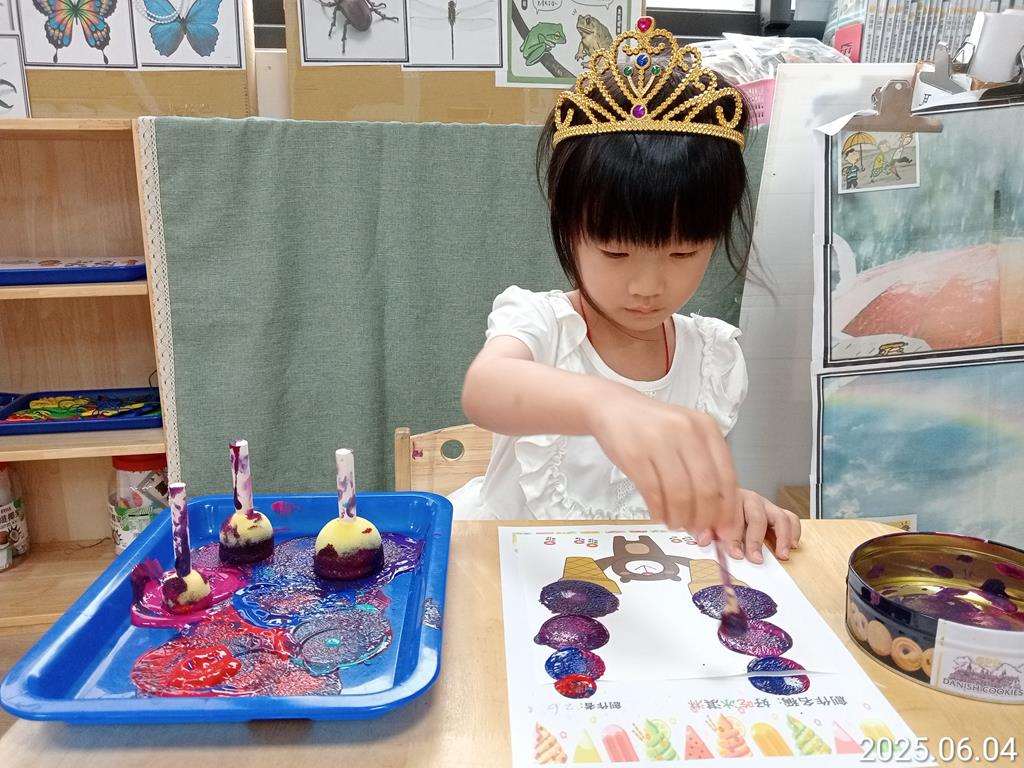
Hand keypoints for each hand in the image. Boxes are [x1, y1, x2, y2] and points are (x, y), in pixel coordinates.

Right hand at [588, 388, 741, 540]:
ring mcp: (659, 441)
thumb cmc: (653, 427)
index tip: (724, 529)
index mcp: (706, 427)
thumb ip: (705, 468)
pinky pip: (653, 493)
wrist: (613, 408)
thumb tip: (717, 516)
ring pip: (680, 494)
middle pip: (705, 489)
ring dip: (680, 518)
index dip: (727, 509)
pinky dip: (659, 510)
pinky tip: (659, 514)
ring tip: (676, 523)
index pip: (726, 477)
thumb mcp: (686, 436)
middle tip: (698, 531)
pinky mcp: (634, 454)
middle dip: (704, 518)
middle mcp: (686, 431)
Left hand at [696, 489, 801, 562]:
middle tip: (755, 558)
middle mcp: (751, 500)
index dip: (734, 537)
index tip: (735, 554)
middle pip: (757, 517)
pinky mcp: (777, 513)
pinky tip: (792, 545)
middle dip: (756, 540)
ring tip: (782, 555)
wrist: (726, 501)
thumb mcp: (708, 523)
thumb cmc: (719, 515)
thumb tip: (704, 540)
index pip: (734, 517)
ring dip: (782, 537)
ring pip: (779, 516)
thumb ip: (705, 531)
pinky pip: (791, 518)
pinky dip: (794, 532)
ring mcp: (766, 506)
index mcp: (731, 500)